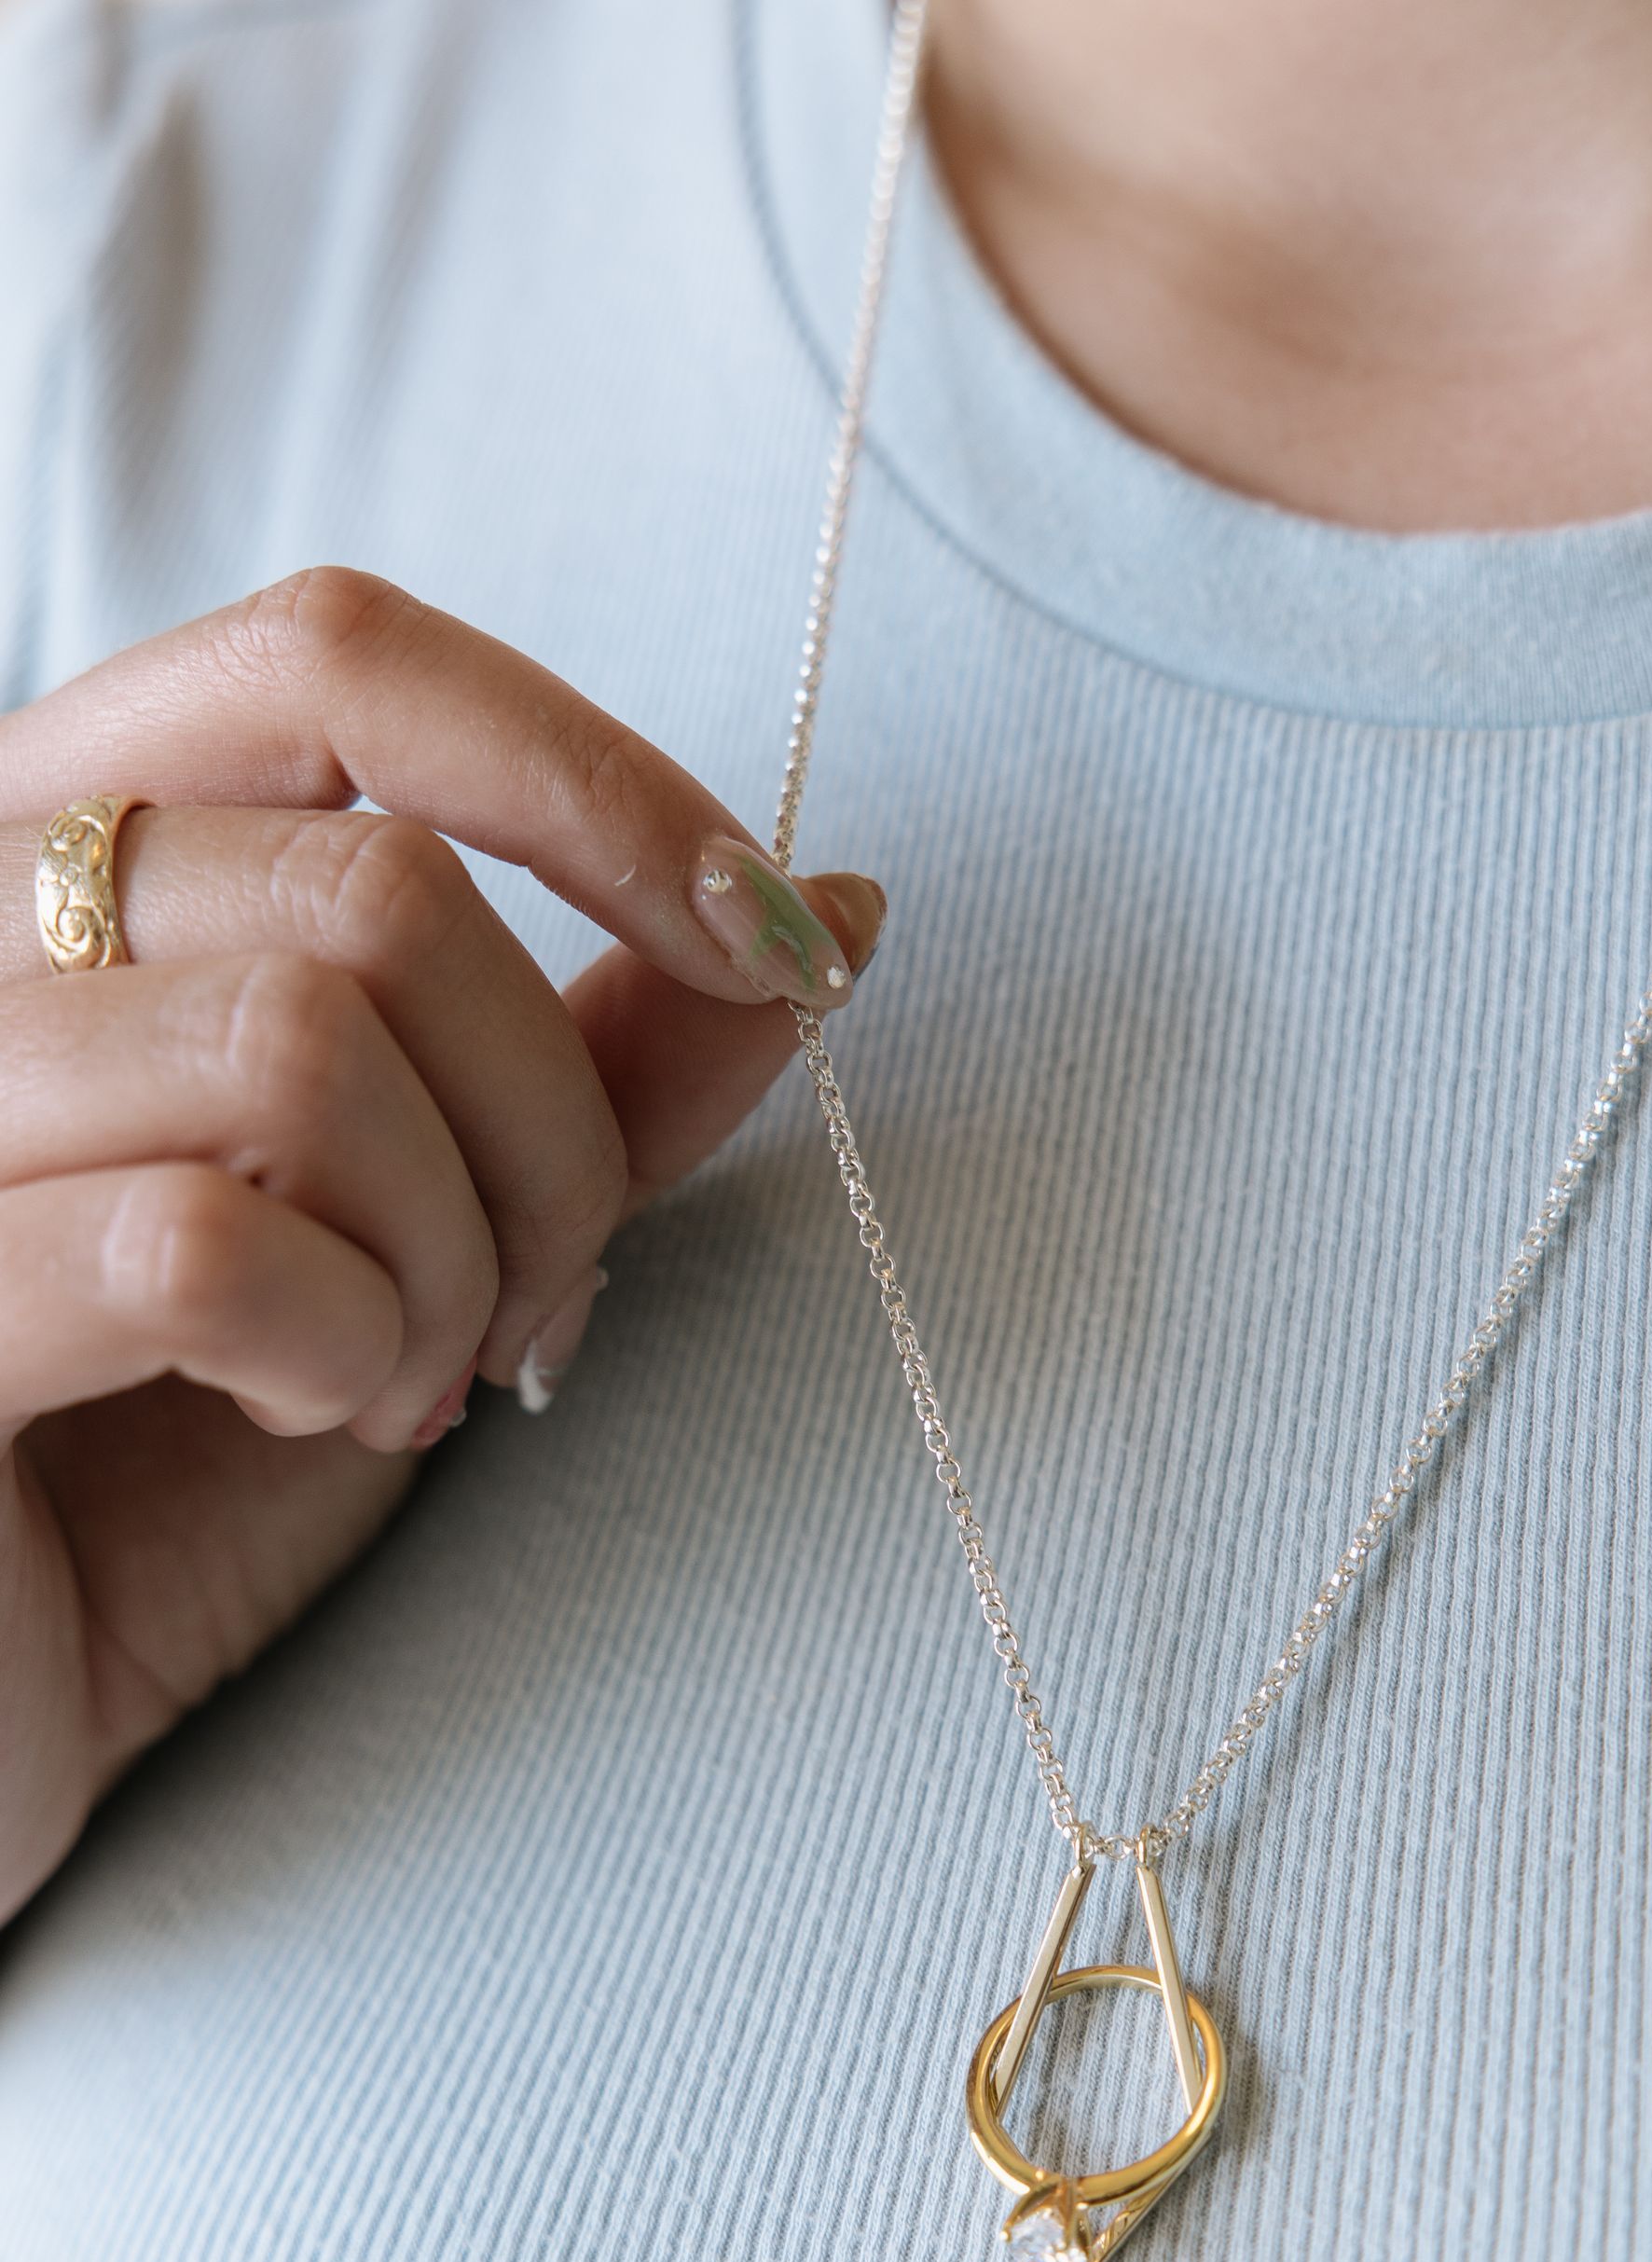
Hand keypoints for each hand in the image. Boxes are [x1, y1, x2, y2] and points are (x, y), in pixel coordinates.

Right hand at [0, 570, 882, 1920]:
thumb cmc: (178, 1461)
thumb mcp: (423, 1228)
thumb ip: (595, 1064)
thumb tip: (827, 912)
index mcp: (68, 854)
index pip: (337, 661)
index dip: (593, 779)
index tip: (765, 938)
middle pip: (381, 884)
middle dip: (558, 1130)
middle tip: (539, 1302)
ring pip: (307, 1039)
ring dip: (451, 1252)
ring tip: (410, 1372)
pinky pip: (200, 1236)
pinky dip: (337, 1346)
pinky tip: (306, 1412)